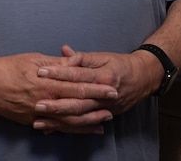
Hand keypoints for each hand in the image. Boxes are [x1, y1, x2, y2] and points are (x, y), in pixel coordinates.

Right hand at [0, 51, 117, 133]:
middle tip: (113, 104)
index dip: (96, 87)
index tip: (111, 86)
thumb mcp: (34, 59)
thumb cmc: (8, 67)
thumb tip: (76, 62)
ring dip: (87, 122)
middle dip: (97, 106)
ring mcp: (38, 114)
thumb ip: (57, 64)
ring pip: (67, 121)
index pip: (78, 86)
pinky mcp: (31, 122)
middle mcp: (45, 101)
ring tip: (103, 121)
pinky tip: (81, 130)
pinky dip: (70, 130)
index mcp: (47, 83)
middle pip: (76, 106)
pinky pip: (55, 128)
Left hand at [32, 45, 158, 133]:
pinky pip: (85, 124)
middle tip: (36, 104)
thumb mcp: (103, 56)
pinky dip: (68, 128)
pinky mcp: (106, 116)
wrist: (144, 78)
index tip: (41, 72)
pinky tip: (54, 130)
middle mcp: (105, 94)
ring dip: (59, 121)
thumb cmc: (121, 64)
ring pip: (80, 116)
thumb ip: (82, 57)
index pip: (77, 75)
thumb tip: (64, 51)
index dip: (59, 73)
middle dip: (56, 104)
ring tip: (40, 121)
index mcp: (104, 75)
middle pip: (78, 101)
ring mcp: (106, 108)